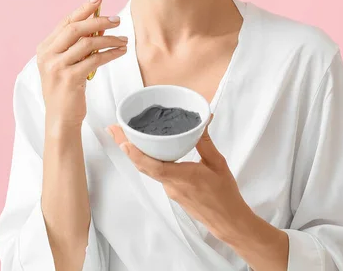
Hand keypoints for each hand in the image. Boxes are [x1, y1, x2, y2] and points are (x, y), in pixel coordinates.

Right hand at [36, 0, 127, 129]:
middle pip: (76, 29)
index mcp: (45, 48)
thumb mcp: (67, 63)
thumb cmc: (67, 89)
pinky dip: (110, 53)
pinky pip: (95, 60)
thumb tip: (99, 22)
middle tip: (117, 20)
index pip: (66, 22)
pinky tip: (121, 51)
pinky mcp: (70, 79)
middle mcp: (47, 55)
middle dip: (99, 21)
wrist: (60, 118)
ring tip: (124, 40)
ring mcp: (57, 67)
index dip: (83, 9)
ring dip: (109, 39)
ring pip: (88, 44)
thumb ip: (77, 44)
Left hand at [105, 115, 249, 241]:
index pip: (154, 166)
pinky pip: (157, 173)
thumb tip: (201, 122)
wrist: (228, 221)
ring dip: (136, 154)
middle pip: (145, 165)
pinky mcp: (173, 192)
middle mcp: (172, 185)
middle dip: (127, 147)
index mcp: (183, 177)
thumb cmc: (225, 194)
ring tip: (125, 136)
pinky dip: (148, 160)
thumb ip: (205, 143)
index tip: (122, 141)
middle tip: (113, 129)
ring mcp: (171, 190)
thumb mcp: (217, 163)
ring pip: (149, 169)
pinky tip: (147, 150)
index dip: (136, 155)